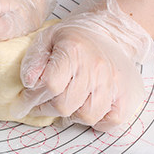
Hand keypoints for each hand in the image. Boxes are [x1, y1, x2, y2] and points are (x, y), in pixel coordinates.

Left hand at [14, 0, 152, 131]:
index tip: (26, 102)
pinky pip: (111, 122)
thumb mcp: (48, 38)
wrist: (112, 32)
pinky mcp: (127, 95)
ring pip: (86, 116)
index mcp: (74, 51)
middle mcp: (96, 68)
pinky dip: (99, 122)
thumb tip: (28, 81)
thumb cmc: (78, 39)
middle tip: (46, 103)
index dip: (33, 98)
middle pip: (65, 105)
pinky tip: (90, 108)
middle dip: (49, 108)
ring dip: (73, 115)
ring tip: (70, 104)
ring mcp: (114, 83)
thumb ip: (34, 59)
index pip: (50, 86)